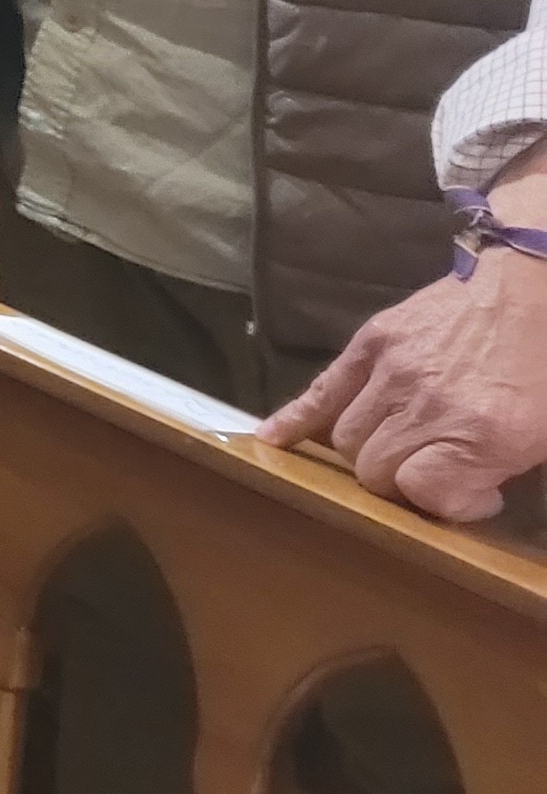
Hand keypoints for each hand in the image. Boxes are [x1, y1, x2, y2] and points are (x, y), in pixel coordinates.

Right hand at [267, 244, 546, 521]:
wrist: (529, 288)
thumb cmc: (545, 369)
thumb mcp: (544, 435)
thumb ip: (498, 471)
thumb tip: (460, 496)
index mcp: (483, 434)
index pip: (425, 493)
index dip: (450, 504)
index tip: (476, 494)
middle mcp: (427, 405)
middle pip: (377, 470)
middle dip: (401, 482)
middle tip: (433, 469)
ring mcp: (392, 371)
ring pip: (346, 439)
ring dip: (365, 453)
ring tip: (396, 446)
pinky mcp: (370, 342)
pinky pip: (321, 390)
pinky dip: (294, 420)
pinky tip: (273, 440)